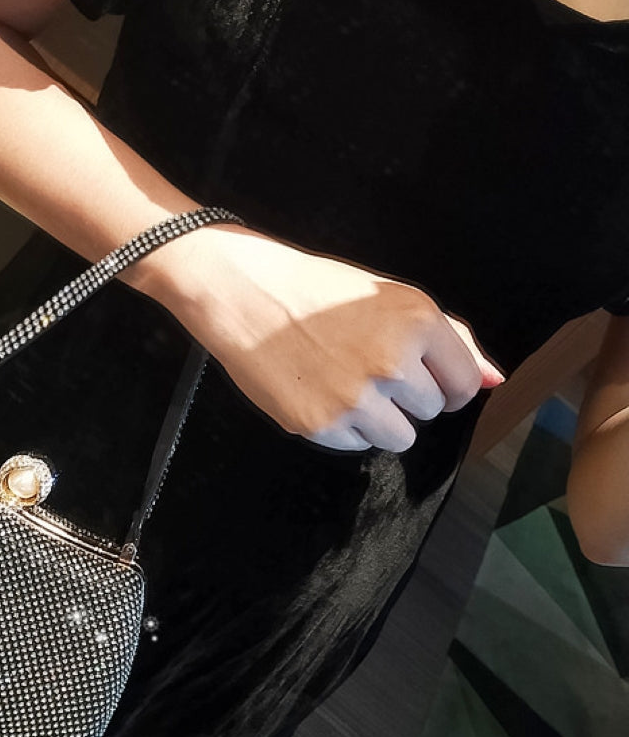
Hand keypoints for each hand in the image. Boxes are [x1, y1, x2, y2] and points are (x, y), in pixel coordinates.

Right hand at [133, 225, 504, 451]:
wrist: (243, 295)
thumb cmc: (315, 291)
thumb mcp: (389, 299)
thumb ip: (450, 340)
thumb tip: (493, 382)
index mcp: (417, 322)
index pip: (461, 384)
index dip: (440, 382)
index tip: (416, 374)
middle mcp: (393, 362)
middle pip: (429, 411)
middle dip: (405, 397)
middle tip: (364, 368)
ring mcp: (355, 398)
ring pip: (398, 437)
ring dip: (379, 420)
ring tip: (344, 385)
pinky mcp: (319, 424)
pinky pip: (355, 446)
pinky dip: (342, 428)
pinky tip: (319, 394)